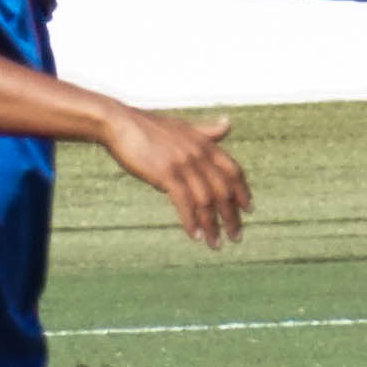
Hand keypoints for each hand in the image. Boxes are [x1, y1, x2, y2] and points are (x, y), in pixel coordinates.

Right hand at [103, 105, 246, 249]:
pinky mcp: (166, 173)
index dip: (243, 192)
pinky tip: (195, 235)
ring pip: (206, 201)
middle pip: (223, 191)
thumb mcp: (182, 126)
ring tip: (216, 243)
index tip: (248, 210)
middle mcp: (198, 154)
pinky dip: (192, 221)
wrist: (118, 123)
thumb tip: (229, 124)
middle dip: (232, 217)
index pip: (233, 171)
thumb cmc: (148, 126)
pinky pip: (185, 203)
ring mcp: (183, 164)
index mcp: (205, 143)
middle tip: (236, 237)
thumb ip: (207, 131)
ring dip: (212, 225)